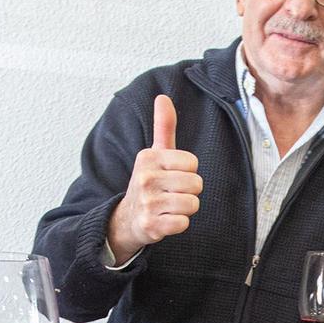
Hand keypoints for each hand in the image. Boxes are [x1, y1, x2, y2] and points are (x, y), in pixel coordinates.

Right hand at [107, 94, 201, 263]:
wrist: (127, 218)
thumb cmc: (149, 182)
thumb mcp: (154, 153)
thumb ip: (163, 126)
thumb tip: (163, 97)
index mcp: (149, 158)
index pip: (192, 163)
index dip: (187, 172)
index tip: (171, 176)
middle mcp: (146, 178)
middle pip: (196, 184)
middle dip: (189, 191)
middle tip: (171, 193)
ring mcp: (147, 203)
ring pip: (193, 204)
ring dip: (185, 209)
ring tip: (169, 206)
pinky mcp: (151, 226)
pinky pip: (184, 223)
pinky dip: (178, 224)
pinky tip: (165, 220)